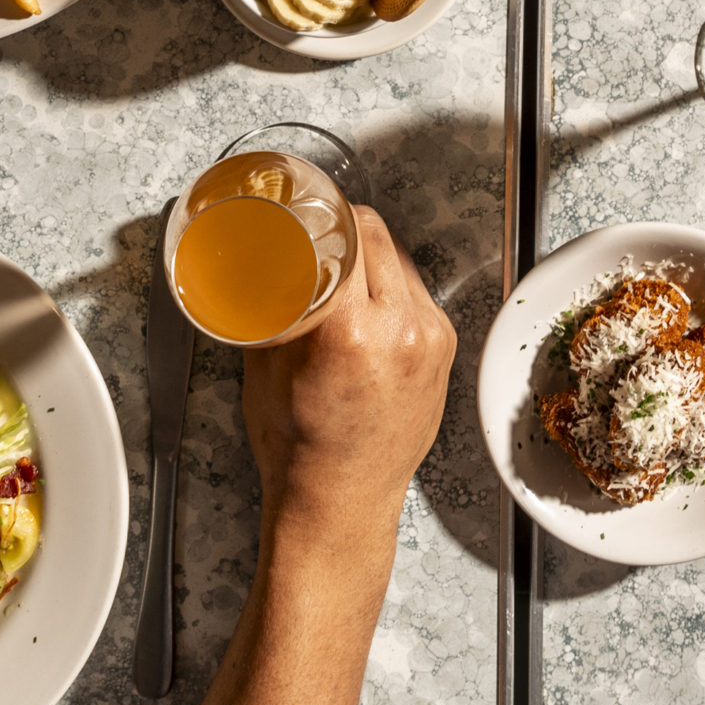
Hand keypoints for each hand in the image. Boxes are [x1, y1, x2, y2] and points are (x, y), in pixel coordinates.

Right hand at [240, 206, 455, 549]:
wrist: (341, 502)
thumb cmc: (298, 448)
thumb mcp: (265, 365)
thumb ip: (272, 306)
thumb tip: (262, 264)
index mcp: (351, 329)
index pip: (350, 230)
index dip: (327, 207)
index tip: (308, 202)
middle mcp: (402, 329)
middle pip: (378, 236)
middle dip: (346, 224)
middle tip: (317, 227)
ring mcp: (429, 339)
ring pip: (401, 261)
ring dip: (370, 253)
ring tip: (339, 265)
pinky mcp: (443, 349)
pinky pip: (416, 293)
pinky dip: (390, 285)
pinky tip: (366, 299)